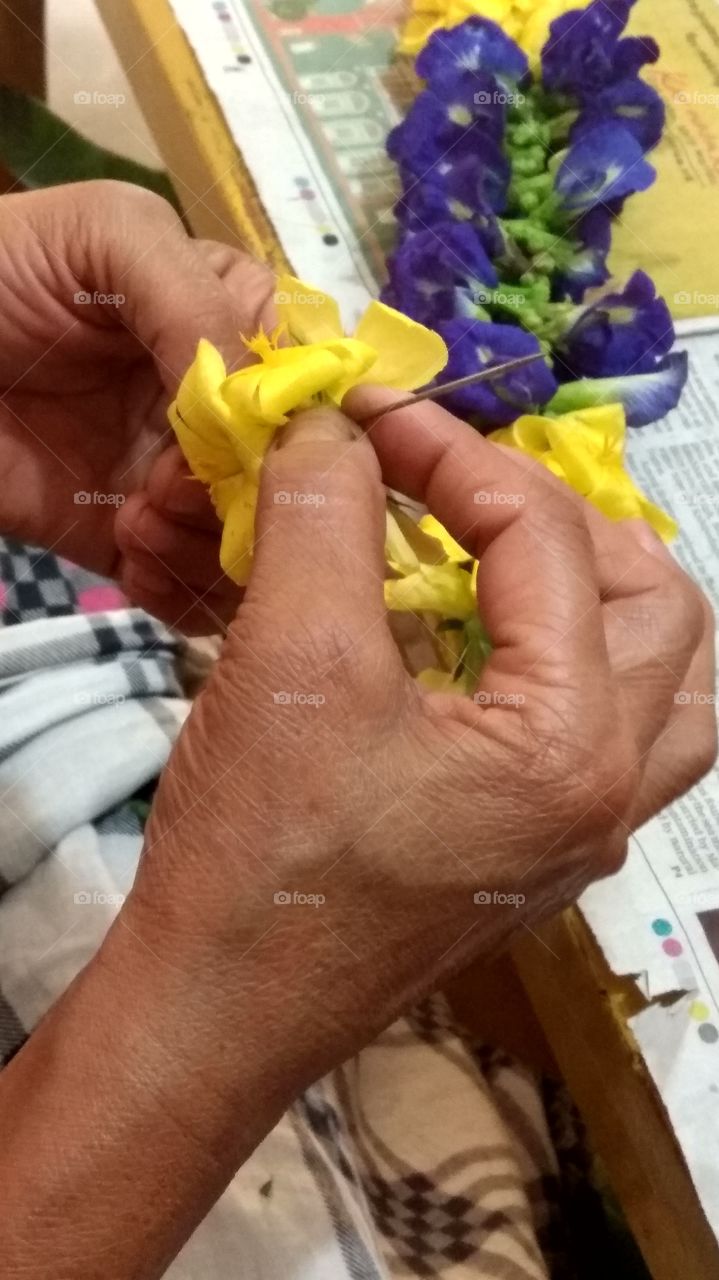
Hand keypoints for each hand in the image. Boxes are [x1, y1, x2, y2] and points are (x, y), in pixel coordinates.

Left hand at [0, 180, 273, 631]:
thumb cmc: (1, 273)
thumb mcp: (112, 235)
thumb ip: (200, 298)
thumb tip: (265, 404)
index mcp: (227, 324)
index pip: (310, 379)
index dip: (310, 415)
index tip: (270, 442)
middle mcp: (215, 408)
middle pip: (290, 474)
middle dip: (248, 490)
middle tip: (170, 486)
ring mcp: (175, 478)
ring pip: (252, 538)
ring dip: (209, 542)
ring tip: (136, 521)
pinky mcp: (132, 539)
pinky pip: (191, 587)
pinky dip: (178, 588)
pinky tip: (131, 557)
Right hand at [125, 391, 716, 1081]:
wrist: (221, 1006)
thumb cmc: (263, 859)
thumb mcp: (293, 659)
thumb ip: (325, 516)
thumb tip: (336, 431)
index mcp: (571, 743)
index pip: (551, 541)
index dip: (458, 455)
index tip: (377, 423)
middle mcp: (605, 792)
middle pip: (659, 609)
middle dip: (564, 521)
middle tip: (468, 487)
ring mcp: (579, 831)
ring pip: (664, 683)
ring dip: (603, 598)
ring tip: (516, 558)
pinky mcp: (534, 850)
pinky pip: (609, 735)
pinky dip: (570, 663)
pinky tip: (482, 644)